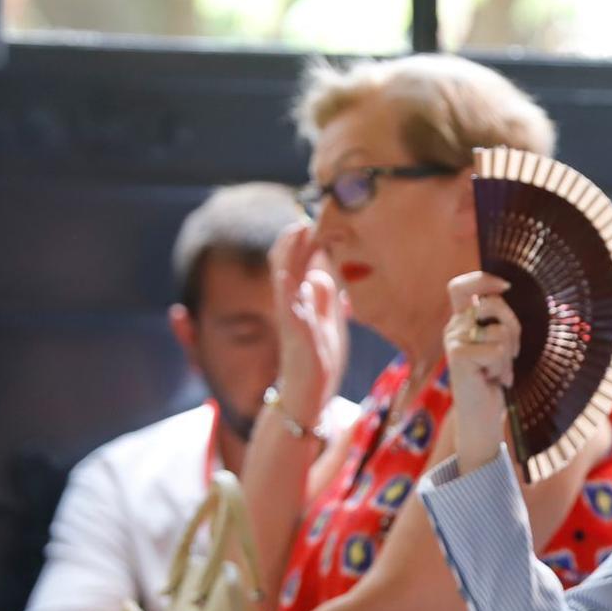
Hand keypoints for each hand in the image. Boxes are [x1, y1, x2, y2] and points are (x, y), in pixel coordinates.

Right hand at [271, 221, 346, 427]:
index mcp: (300, 300)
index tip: (318, 219)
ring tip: (296, 231)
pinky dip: (290, 290)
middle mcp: (291, 306)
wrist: (308, 395)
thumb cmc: (316, 358)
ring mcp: (292, 320)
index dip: (305, 241)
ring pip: (284, 280)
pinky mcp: (297, 336)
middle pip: (286, 265)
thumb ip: (323, 297)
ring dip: (289, 255)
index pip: (298, 263)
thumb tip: (319, 272)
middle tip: (305, 215)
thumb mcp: (326, 321)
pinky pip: (290, 310)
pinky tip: (293, 275)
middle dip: (294, 240)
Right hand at [443, 272, 520, 472]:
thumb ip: (496, 321)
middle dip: (514, 327)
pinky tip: (493, 380)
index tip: (505, 287)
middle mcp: (453, 328)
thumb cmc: (492, 380)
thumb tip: (504, 291)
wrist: (481, 417)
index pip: (460, 287)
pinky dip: (503, 368)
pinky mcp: (460, 356)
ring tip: (497, 371)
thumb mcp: (496, 346)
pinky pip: (498, 350)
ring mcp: (454, 341)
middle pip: (494, 305)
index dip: (482, 280)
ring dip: (509, 356)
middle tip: (512, 352)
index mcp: (461, 322)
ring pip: (501, 332)